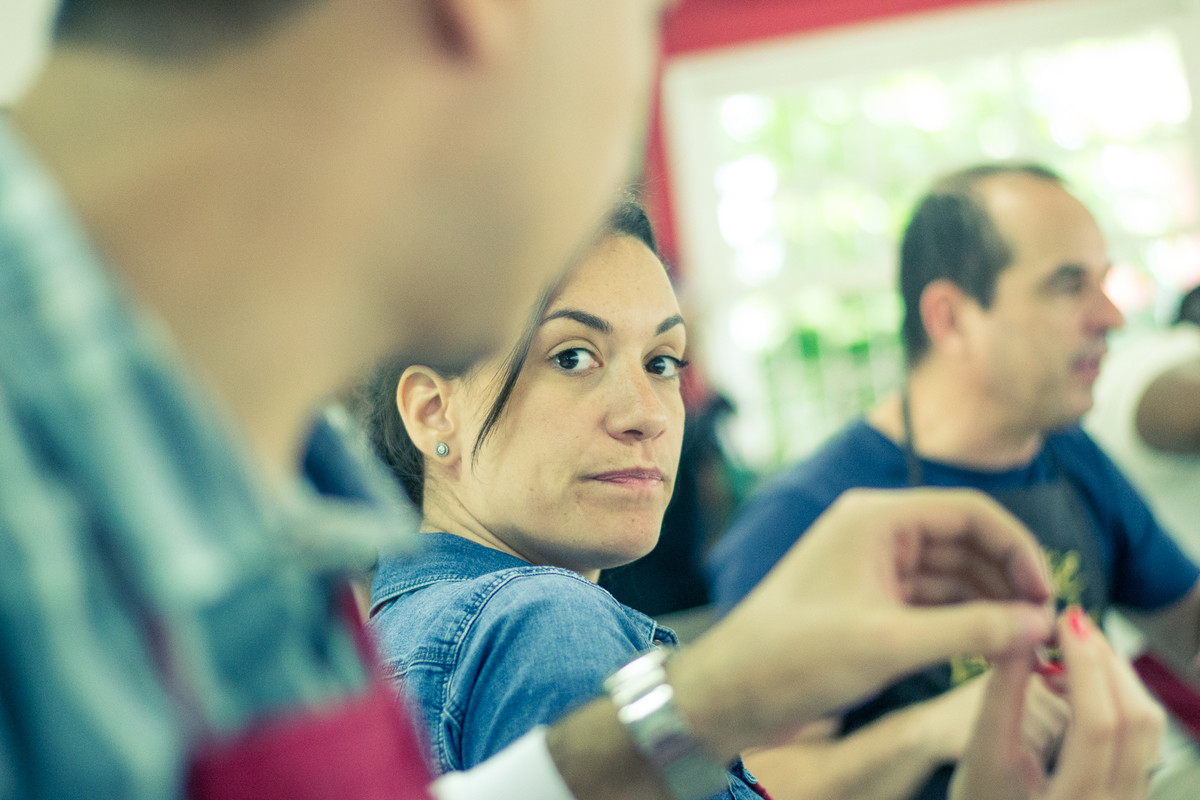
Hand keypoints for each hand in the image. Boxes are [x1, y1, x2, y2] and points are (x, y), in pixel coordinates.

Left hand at [671, 488, 1054, 756]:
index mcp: (876, 517)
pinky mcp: (868, 600)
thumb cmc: (796, 656)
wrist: (733, 690)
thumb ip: (973, 631)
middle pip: (965, 541)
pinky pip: (930, 599)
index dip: (1019, 549)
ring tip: (1027, 642)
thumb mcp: (893, 644)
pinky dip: (962, 619)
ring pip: (951, 573)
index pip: (970, 512)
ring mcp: (871, 565)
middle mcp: (875, 530)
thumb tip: (1042, 625)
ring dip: (989, 602)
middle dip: (1008, 579)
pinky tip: (992, 647)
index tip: (1047, 596)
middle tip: (1045, 626)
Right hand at [950, 608, 1164, 799]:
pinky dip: (1117, 695)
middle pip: (1135, 719)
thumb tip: (1018, 634)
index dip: (1085, 666)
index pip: (1098, 724)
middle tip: (1071, 626)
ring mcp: (1130, 796)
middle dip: (1105, 661)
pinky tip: (1080, 681)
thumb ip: (1002, 693)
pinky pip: (1142, 733)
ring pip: (1147, 723)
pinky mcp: (1133, 785)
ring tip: (1071, 652)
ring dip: (1114, 675)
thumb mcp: (983, 752)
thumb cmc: (983, 798)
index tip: (1065, 623)